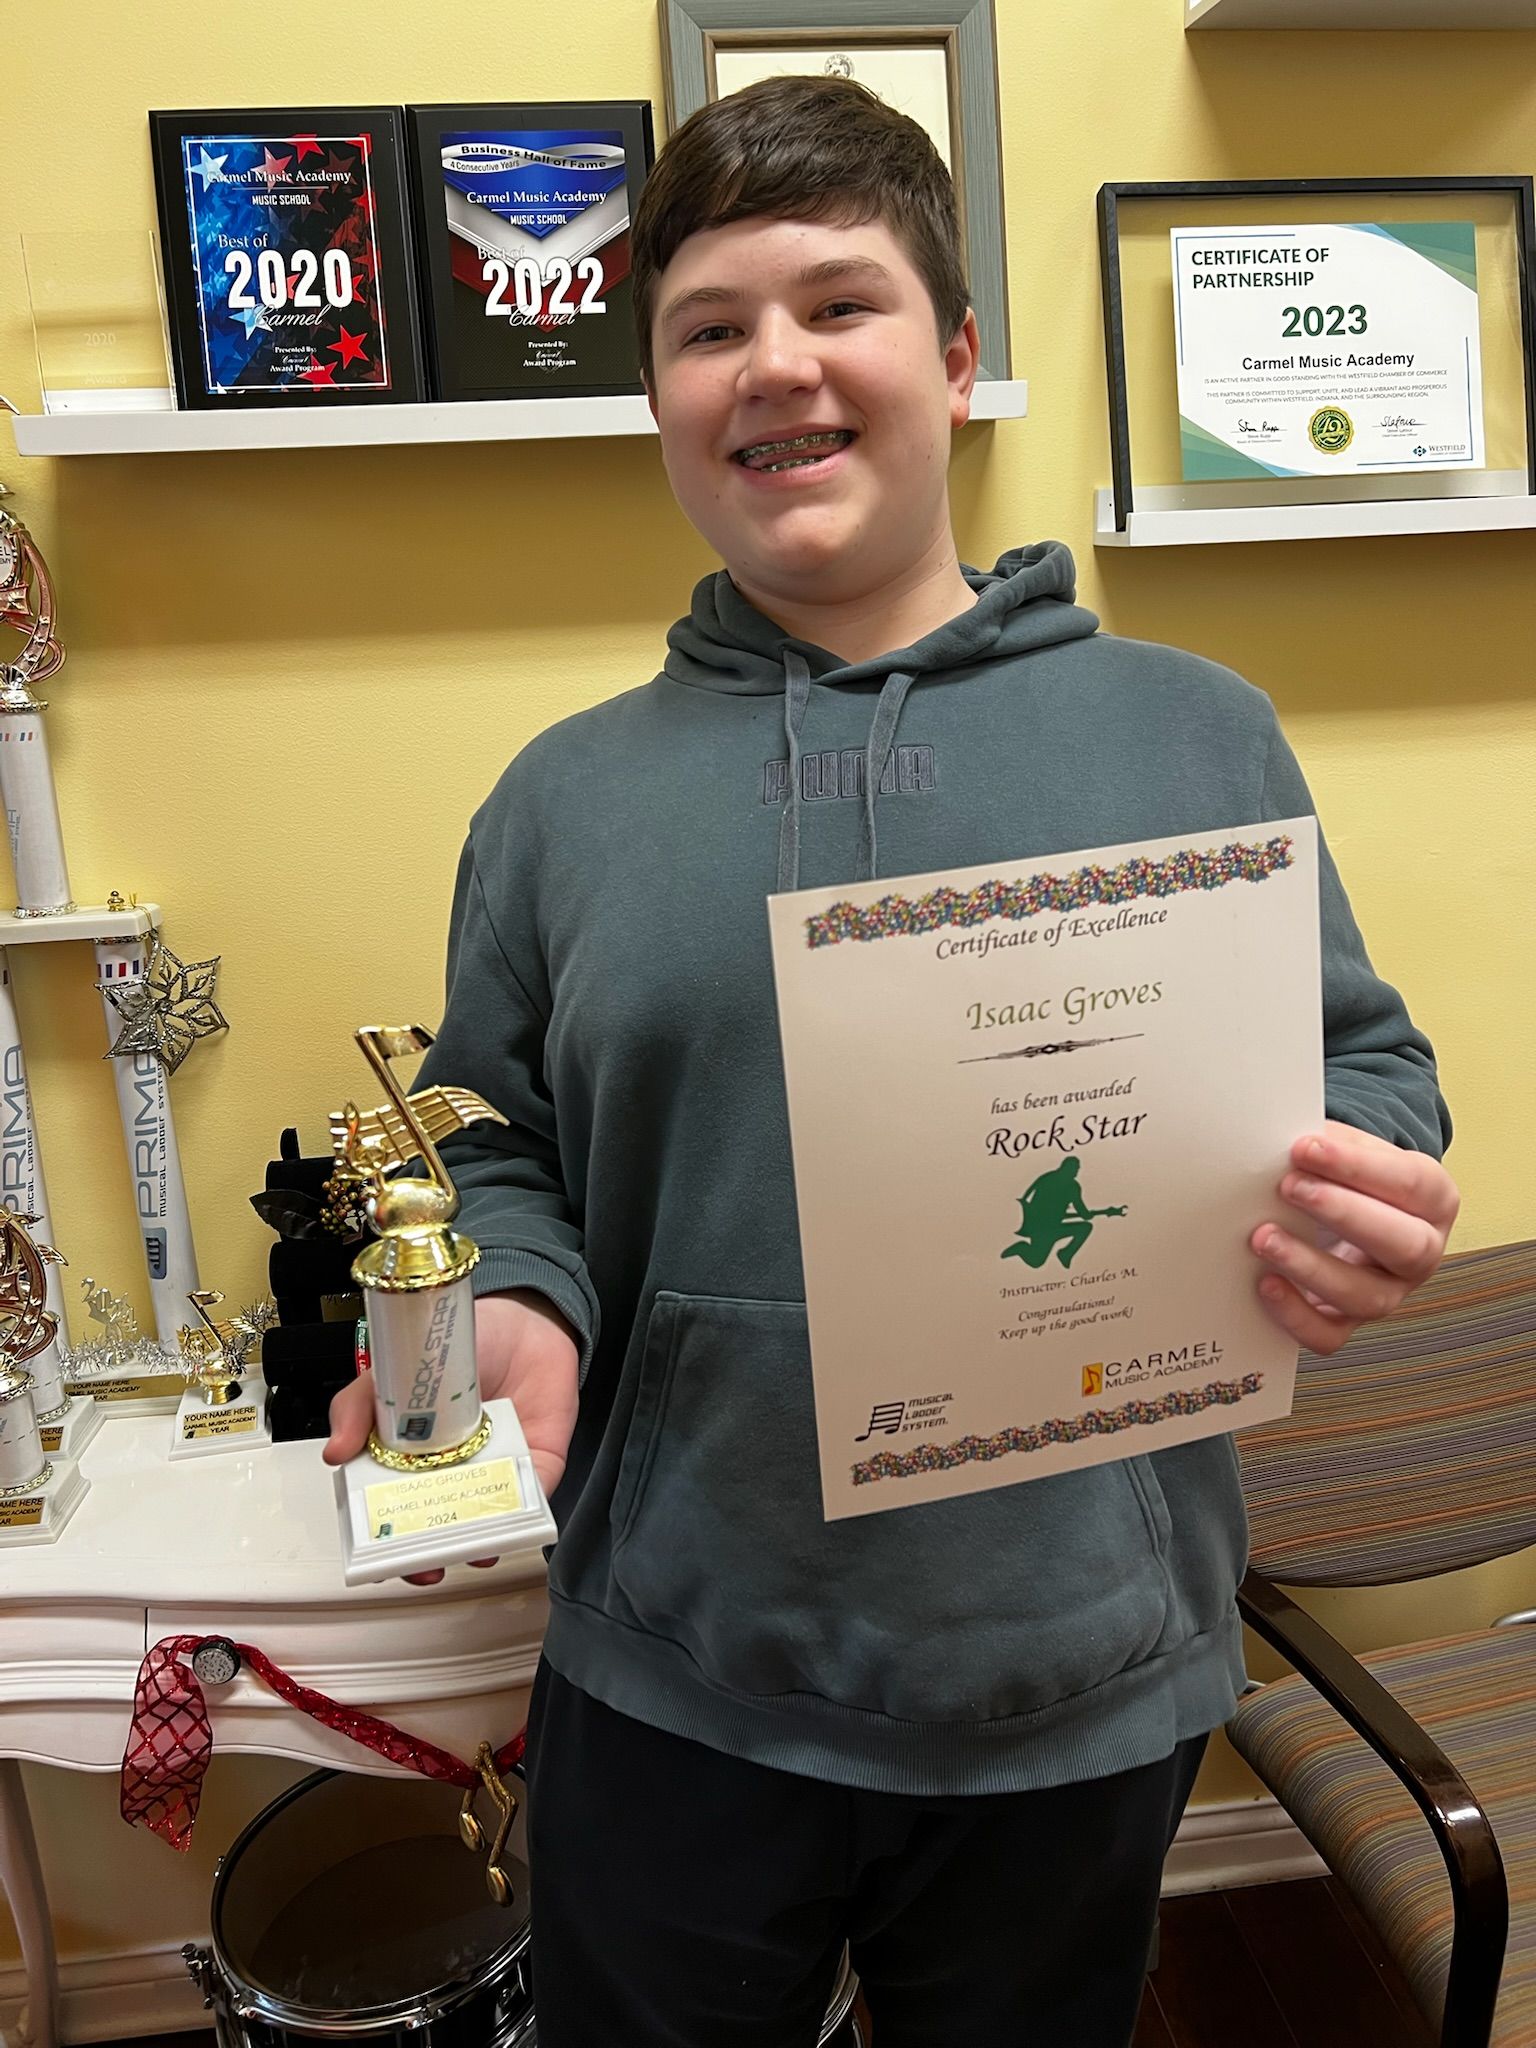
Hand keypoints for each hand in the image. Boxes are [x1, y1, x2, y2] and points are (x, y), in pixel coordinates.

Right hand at [324, 1289, 579, 1584]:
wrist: (520, 1318)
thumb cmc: (453, 1344)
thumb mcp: (391, 1368)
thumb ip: (359, 1406)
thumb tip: (334, 1453)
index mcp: (407, 1459)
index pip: (389, 1511)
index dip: (381, 1539)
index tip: (377, 1556)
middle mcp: (449, 1474)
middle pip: (433, 1532)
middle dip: (426, 1557)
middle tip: (424, 1564)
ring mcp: (493, 1474)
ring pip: (482, 1527)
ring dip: (475, 1545)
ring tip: (468, 1549)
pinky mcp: (536, 1468)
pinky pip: (530, 1503)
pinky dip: (523, 1519)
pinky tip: (513, 1525)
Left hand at [1251, 1119, 1459, 1353]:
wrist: (1346, 1212)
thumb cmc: (1347, 1176)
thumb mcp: (1348, 1150)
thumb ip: (1325, 1145)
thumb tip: (1275, 1142)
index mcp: (1433, 1198)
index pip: (1409, 1184)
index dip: (1356, 1166)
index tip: (1306, 1148)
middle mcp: (1422, 1251)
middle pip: (1403, 1244)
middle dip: (1343, 1214)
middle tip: (1290, 1187)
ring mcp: (1388, 1293)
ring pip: (1366, 1297)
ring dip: (1311, 1266)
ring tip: (1264, 1237)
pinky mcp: (1348, 1322)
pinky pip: (1329, 1336)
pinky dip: (1296, 1315)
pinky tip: (1266, 1284)